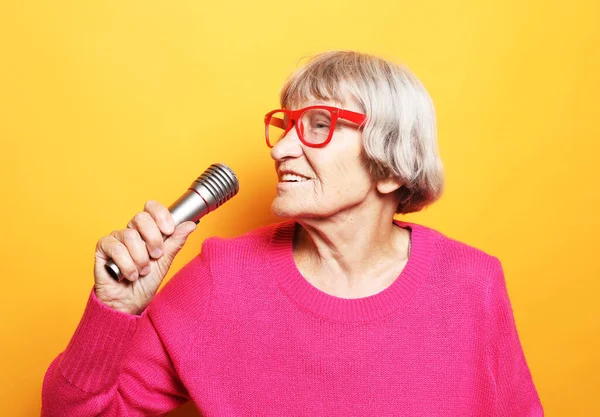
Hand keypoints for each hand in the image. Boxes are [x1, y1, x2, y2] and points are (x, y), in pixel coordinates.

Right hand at [93, 200, 195, 314]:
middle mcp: (131, 230)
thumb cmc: (146, 282)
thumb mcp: (165, 261)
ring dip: (140, 258)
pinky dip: (126, 264)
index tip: (169, 230)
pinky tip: (129, 275)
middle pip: (141, 217)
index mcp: (147, 230)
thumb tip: (190, 224)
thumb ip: (176, 242)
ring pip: (130, 236)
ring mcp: (116, 238)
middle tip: (156, 256)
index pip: (151, 208)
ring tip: (142, 272)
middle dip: (153, 239)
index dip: (161, 215)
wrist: (129, 303)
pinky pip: (116, 248)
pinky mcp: (102, 248)